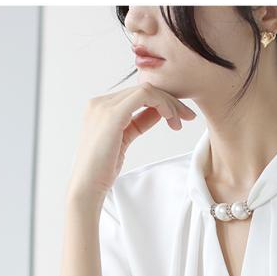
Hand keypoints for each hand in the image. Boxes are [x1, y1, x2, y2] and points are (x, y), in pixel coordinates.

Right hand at [67, 82, 196, 204]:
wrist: (87, 185)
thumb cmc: (103, 169)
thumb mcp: (125, 139)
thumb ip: (139, 122)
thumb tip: (159, 112)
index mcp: (101, 107)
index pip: (137, 95)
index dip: (162, 102)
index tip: (180, 118)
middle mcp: (100, 102)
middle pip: (143, 90)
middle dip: (170, 102)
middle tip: (188, 118)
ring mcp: (104, 106)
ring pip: (146, 90)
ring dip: (169, 103)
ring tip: (180, 122)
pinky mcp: (112, 114)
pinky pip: (144, 95)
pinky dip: (162, 103)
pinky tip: (171, 117)